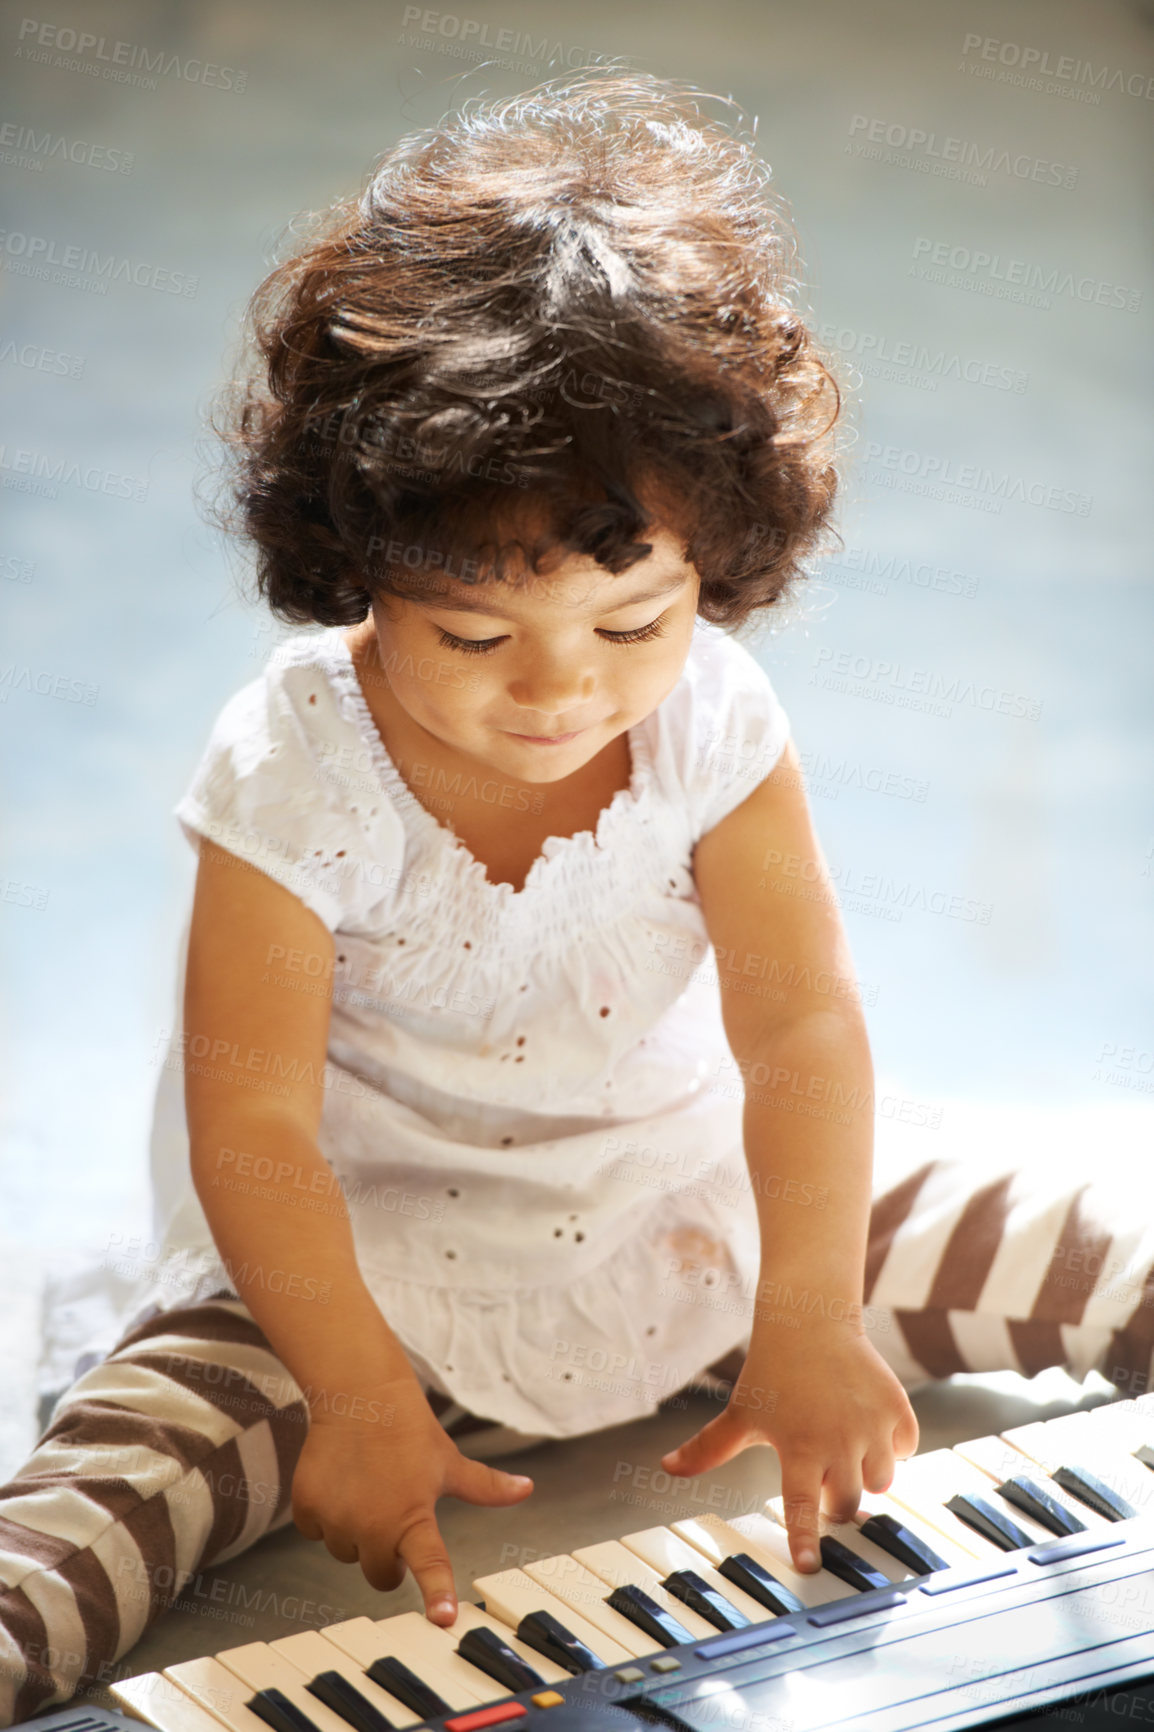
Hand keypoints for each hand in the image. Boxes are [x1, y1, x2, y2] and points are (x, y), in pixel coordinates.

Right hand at [292, 1376, 533, 1623]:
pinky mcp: (306, 1507)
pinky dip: (324, 1515)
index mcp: (414, 1516)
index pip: (431, 1564)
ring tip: (366, 1488)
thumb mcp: (449, 1462)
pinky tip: (340, 1483)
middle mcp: (373, 1524)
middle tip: (393, 1516)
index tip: (443, 1620)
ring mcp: (337, 1518)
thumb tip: (526, 1488)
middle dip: (387, 1557)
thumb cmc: (409, 1430)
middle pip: (380, 1577)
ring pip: (345, 1553)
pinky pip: (316, 1531)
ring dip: (354, 1533)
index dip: (438, 1593)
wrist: (361, 1393)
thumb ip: (486, 1486)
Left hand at [660, 1325, 916, 1574]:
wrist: (811, 1322)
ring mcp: (871, 1426)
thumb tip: (666, 1467)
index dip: (804, 1540)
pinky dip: (894, 1447)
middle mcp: (838, 1441)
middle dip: (836, 1502)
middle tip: (824, 1480)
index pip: (800, 1507)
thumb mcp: (741, 1413)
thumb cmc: (772, 1372)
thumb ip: (708, 1448)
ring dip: (867, 1477)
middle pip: (846, 1504)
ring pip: (882, 1482)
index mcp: (798, 1448)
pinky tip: (872, 1430)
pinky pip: (906, 1449)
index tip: (809, 1568)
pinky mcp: (896, 1408)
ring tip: (847, 1451)